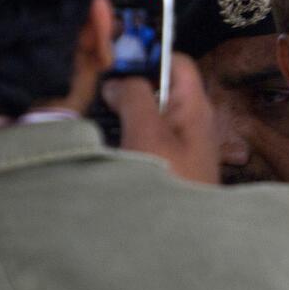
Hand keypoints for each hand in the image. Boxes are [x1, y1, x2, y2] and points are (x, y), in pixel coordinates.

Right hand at [102, 53, 219, 183]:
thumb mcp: (148, 133)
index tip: (113, 58)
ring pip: (149, 114)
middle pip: (159, 87)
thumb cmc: (172, 181)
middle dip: (128, 86)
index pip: (176, 61)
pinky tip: (106, 144)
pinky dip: (127, 136)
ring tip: (94, 117)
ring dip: (123, 113)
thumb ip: (134, 97)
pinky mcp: (170, 164)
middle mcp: (191, 121)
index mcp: (195, 105)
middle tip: (94, 89)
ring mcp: (181, 144)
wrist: (184, 236)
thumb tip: (117, 80)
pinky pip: (146, 138)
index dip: (147, 53)